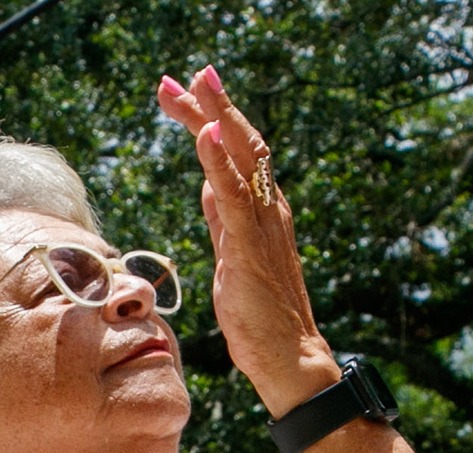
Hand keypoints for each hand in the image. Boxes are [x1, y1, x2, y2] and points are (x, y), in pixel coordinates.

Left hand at [155, 68, 335, 413]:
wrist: (287, 356)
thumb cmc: (258, 314)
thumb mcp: (233, 258)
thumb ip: (225, 221)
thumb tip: (211, 189)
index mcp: (259, 211)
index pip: (234, 153)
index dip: (211, 119)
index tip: (185, 93)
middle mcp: (266, 209)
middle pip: (238, 144)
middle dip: (211, 106)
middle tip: (186, 75)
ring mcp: (261, 226)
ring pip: (239, 160)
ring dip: (215, 119)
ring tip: (195, 86)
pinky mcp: (249, 249)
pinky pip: (234, 198)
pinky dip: (219, 163)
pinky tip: (205, 136)